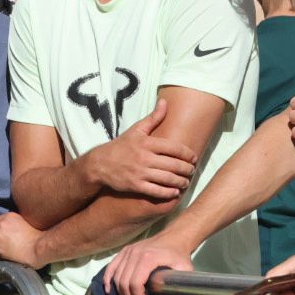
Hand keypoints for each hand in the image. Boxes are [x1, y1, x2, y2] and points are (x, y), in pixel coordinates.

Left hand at [0, 212, 46, 268]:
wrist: (39, 248)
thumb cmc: (37, 237)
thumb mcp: (24, 222)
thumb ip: (13, 224)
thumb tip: (7, 230)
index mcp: (9, 216)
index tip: (2, 235)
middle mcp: (1, 225)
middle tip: (2, 243)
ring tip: (5, 250)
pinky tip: (6, 254)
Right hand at [81, 99, 197, 199]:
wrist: (100, 164)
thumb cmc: (121, 146)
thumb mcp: (136, 130)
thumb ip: (153, 118)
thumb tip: (164, 102)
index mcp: (147, 143)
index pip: (174, 148)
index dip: (188, 154)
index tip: (194, 158)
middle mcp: (145, 158)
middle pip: (174, 165)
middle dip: (187, 169)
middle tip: (192, 171)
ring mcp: (140, 172)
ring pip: (167, 179)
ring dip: (181, 182)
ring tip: (186, 182)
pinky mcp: (136, 186)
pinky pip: (156, 191)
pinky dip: (168, 193)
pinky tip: (175, 192)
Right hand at [103, 237, 193, 294]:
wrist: (174, 237)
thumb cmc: (178, 254)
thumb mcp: (185, 269)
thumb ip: (183, 287)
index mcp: (148, 258)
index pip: (135, 282)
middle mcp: (135, 254)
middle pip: (124, 281)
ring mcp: (128, 251)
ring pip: (117, 276)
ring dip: (121, 293)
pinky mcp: (125, 251)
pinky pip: (111, 266)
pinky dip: (107, 279)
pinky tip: (108, 290)